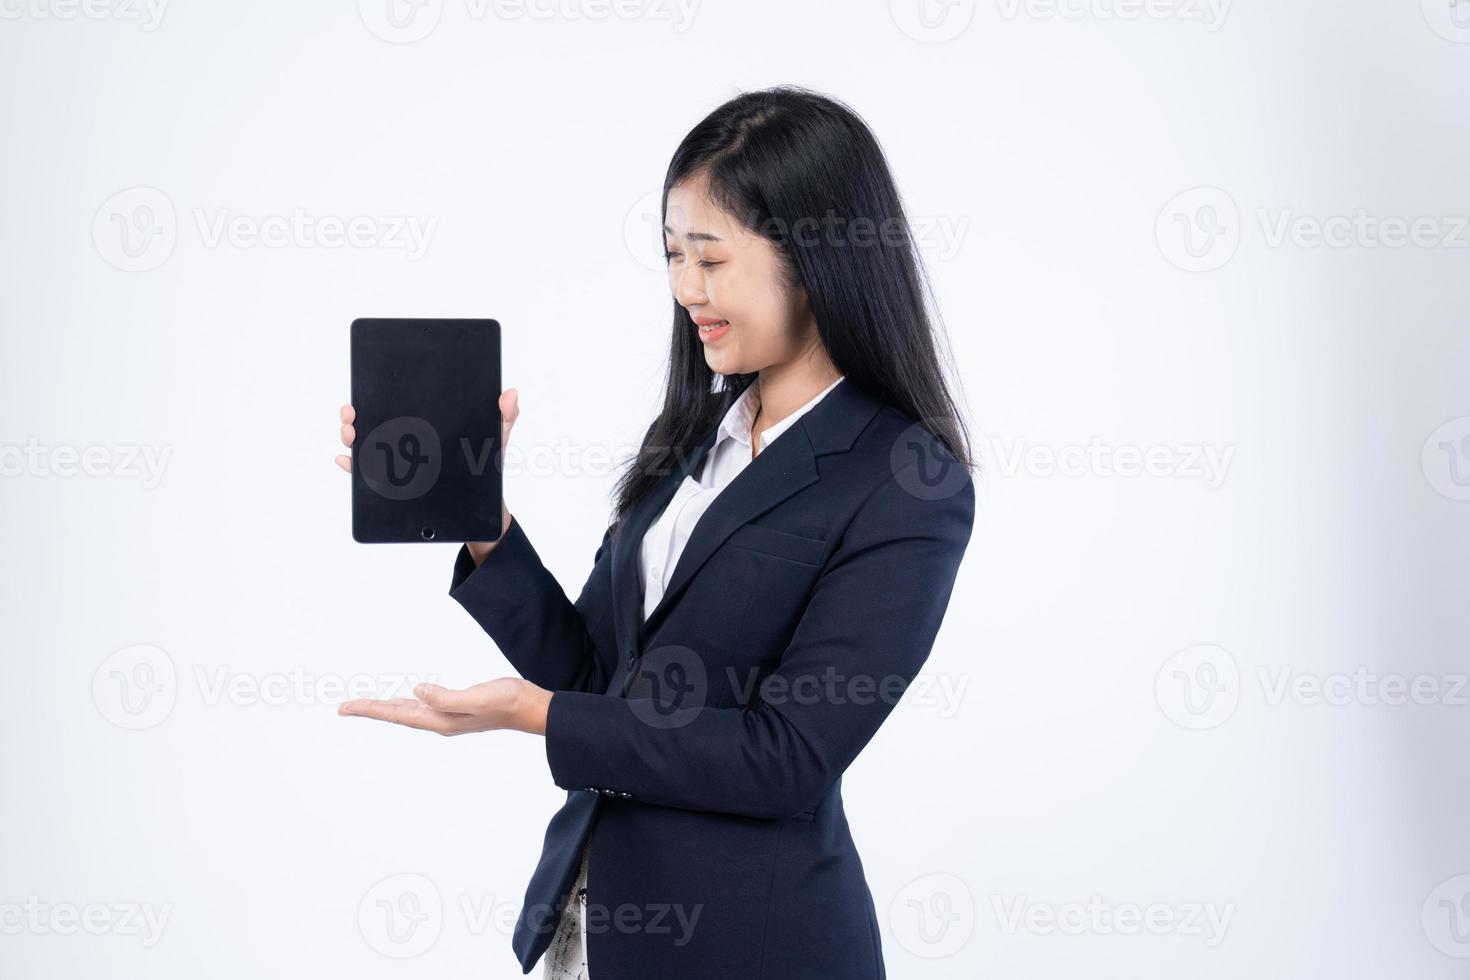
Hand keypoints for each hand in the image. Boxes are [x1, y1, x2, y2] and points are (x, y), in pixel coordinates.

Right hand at [336, 391, 518, 560]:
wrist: (484, 509)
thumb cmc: (486, 466)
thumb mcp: (495, 439)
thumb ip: (504, 417)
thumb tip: (511, 393)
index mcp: (425, 424)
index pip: (396, 404)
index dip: (377, 393)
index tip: (365, 390)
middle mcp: (405, 441)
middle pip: (374, 422)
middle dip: (355, 414)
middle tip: (352, 413)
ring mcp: (398, 464)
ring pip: (366, 446)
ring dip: (351, 437)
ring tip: (351, 434)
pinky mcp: (395, 486)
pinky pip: (367, 477)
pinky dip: (353, 468)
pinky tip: (347, 462)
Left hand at [337, 678, 552, 735]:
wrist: (530, 708)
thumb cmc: (507, 701)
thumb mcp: (476, 698)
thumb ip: (445, 698)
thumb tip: (417, 691)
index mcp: (440, 720)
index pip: (396, 713)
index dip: (370, 709)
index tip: (344, 707)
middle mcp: (440, 721)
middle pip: (397, 714)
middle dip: (371, 709)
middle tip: (345, 707)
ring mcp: (448, 716)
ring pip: (408, 711)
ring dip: (387, 707)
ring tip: (367, 704)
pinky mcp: (457, 708)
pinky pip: (422, 705)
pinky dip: (407, 701)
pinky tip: (407, 698)